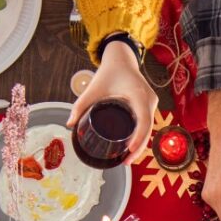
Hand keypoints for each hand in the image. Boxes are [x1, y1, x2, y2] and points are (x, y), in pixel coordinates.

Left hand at [67, 40, 156, 163]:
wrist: (121, 58)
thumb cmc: (108, 72)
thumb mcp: (93, 89)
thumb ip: (80, 105)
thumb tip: (69, 124)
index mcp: (138, 95)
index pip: (143, 121)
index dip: (138, 138)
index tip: (129, 151)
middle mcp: (149, 99)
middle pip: (148, 129)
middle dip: (138, 147)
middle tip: (125, 162)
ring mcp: (152, 102)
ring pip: (150, 127)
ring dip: (141, 143)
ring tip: (128, 158)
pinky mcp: (150, 104)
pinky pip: (148, 122)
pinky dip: (142, 135)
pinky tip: (134, 146)